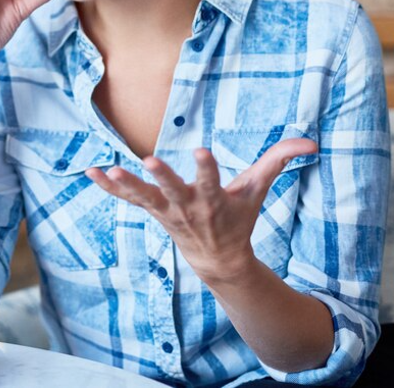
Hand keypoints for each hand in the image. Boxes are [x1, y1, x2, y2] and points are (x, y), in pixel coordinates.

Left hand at [85, 138, 316, 283]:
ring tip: (110, 170)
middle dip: (163, 177)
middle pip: (173, 190)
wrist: (218, 259)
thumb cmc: (238, 217)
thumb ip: (278, 160)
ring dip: (127, 185)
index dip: (207, 167)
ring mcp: (166, 211)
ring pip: (144, 198)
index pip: (212, 180)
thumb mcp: (258, 189)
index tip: (202, 151)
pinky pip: (126, 199)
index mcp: (215, 199)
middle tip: (150, 161)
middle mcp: (188, 206)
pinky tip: (91, 172)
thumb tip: (310, 141)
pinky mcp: (152, 211)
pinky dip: (108, 188)